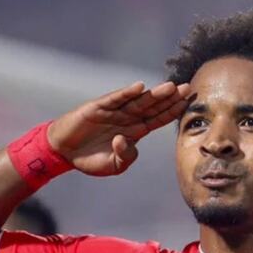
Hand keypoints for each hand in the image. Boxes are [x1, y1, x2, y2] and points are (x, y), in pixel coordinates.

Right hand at [47, 81, 190, 175]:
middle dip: (171, 98)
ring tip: (170, 87)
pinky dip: (127, 93)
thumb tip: (125, 140)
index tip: (189, 103)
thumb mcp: (114, 165)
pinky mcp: (98, 107)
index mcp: (135, 131)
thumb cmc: (91, 158)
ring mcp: (114, 111)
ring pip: (138, 101)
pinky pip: (115, 99)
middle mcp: (127, 118)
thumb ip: (126, 157)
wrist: (64, 152)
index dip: (173, 111)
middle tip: (188, 88)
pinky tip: (140, 87)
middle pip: (153, 106)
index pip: (158, 119)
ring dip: (154, 94)